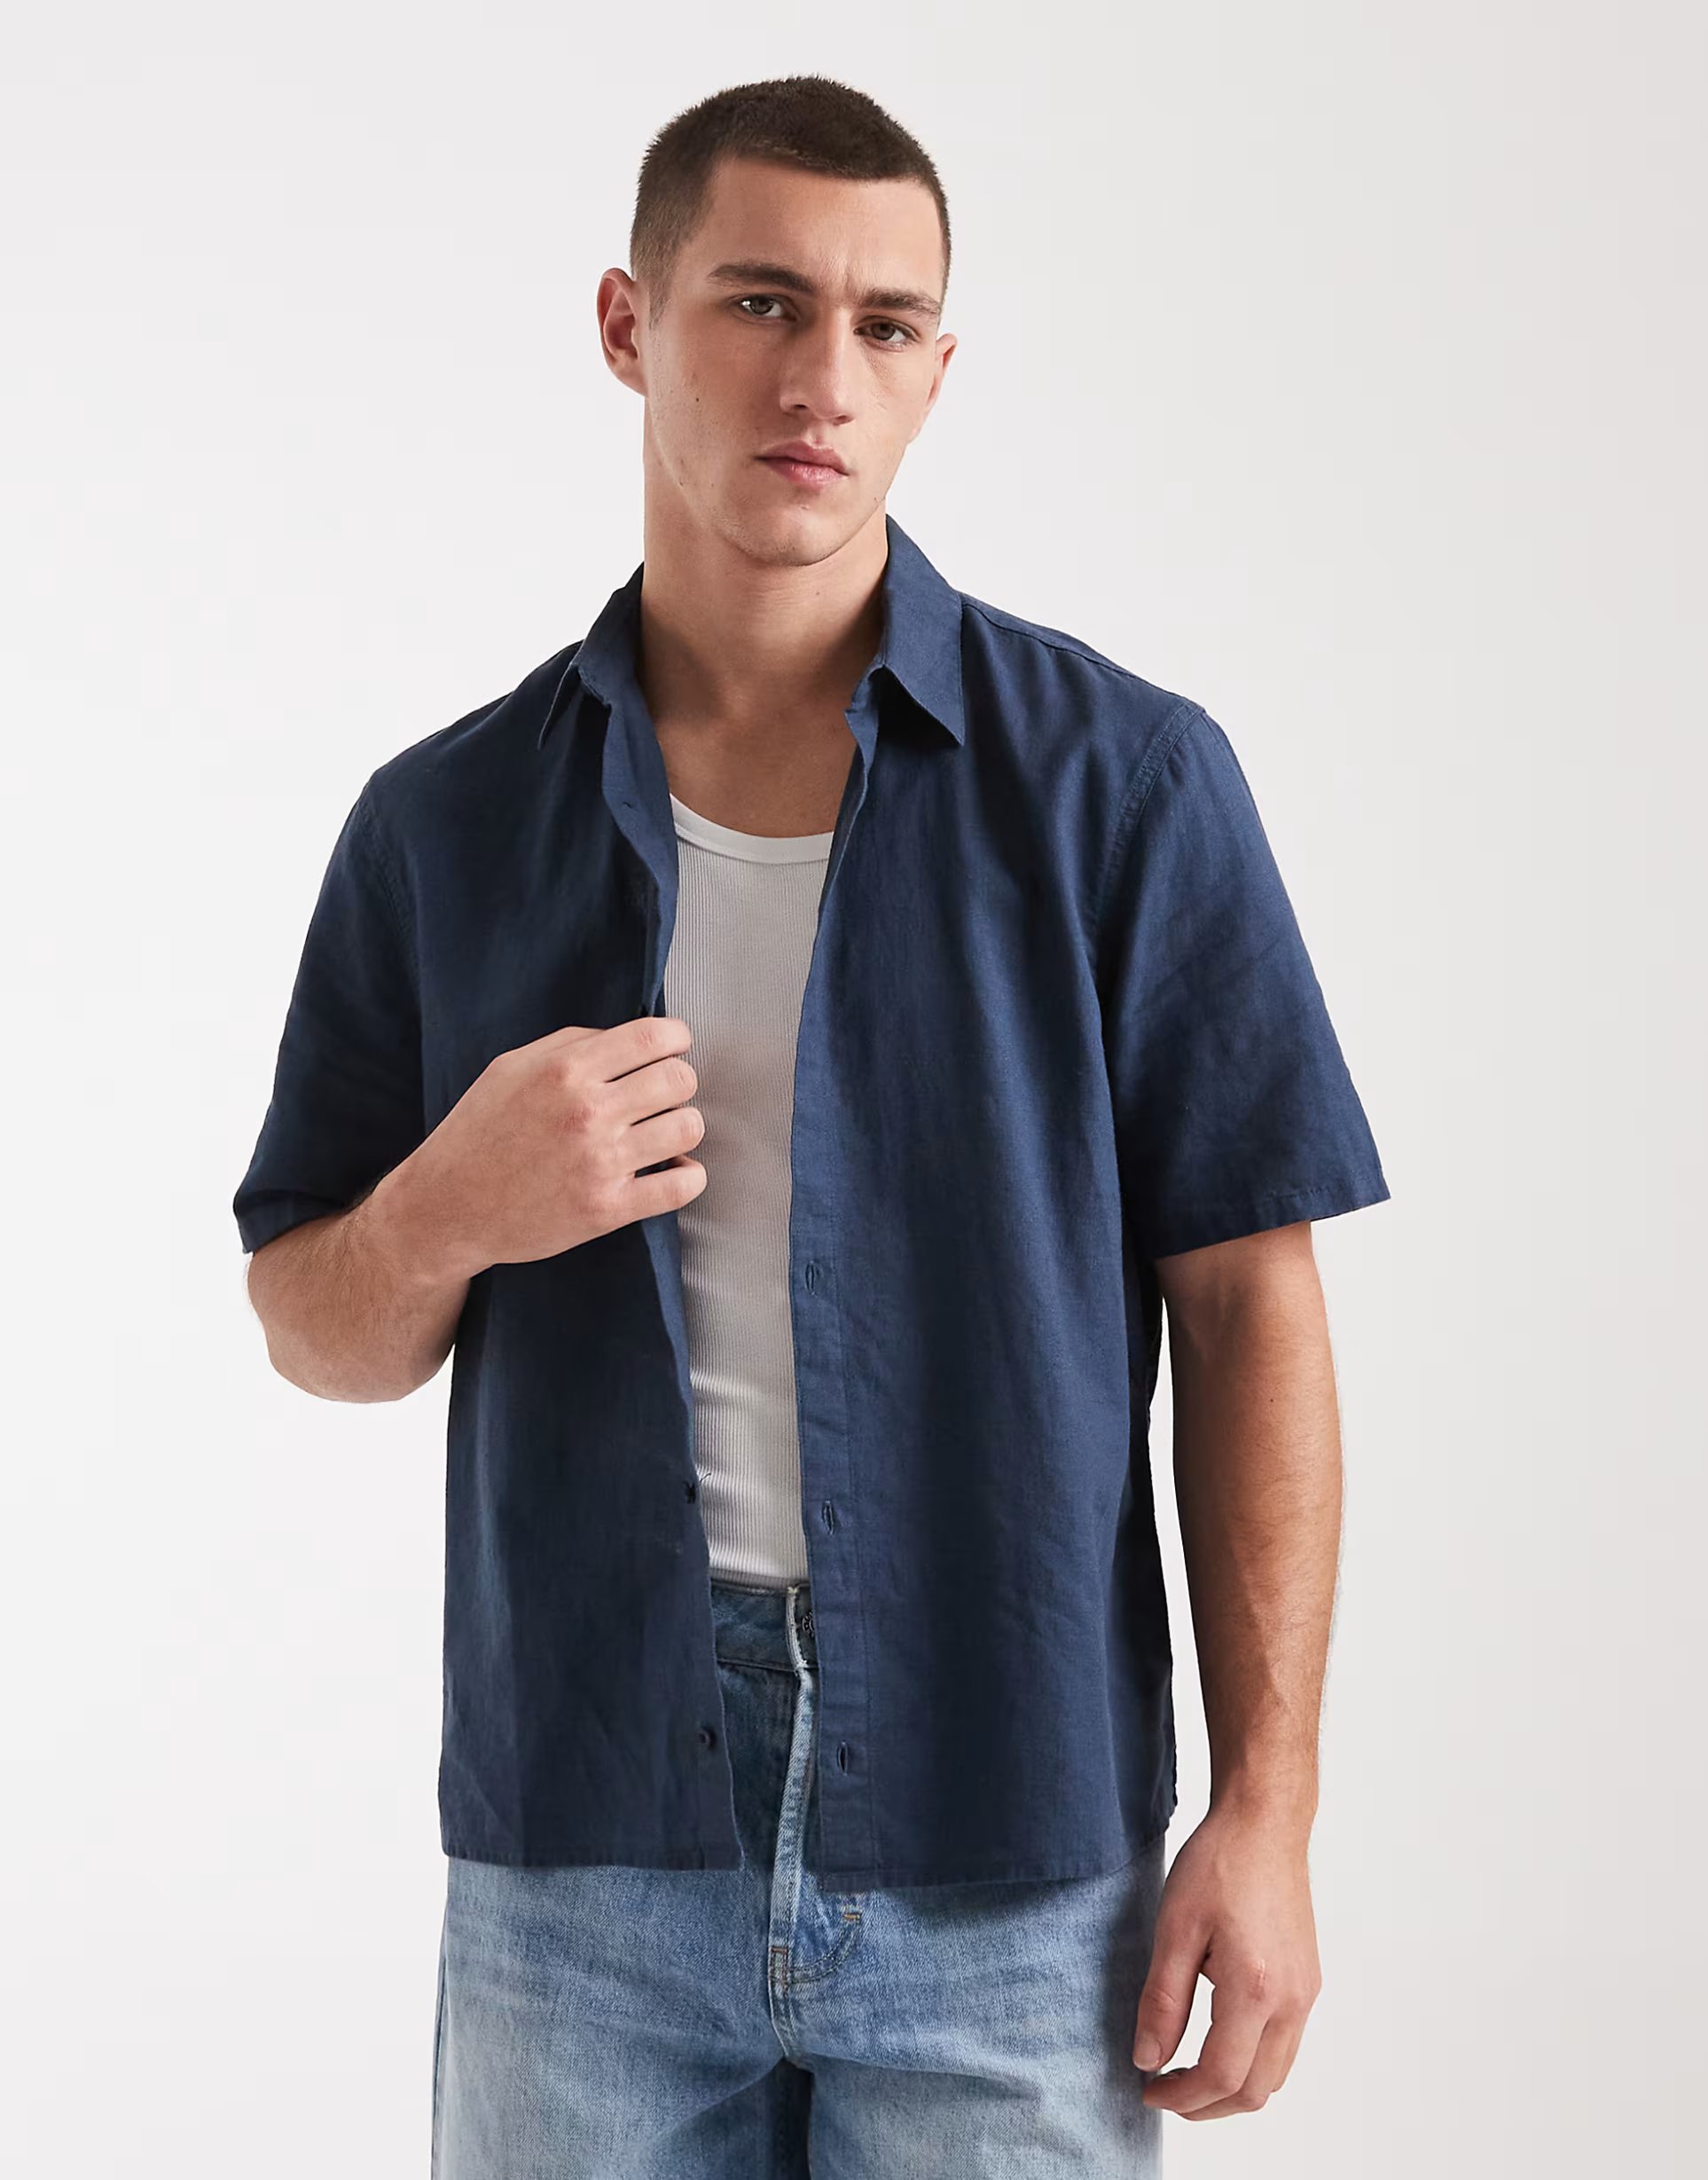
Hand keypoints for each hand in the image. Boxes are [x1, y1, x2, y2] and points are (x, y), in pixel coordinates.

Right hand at [401, 1013, 707, 1279]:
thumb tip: (627, 1039)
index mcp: (565, 1070)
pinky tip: (672, 1168)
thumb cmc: (479, 1132)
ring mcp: (600, 1162)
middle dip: (680, 1082)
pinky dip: (688, 1174)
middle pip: (679, 1080)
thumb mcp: (512, 1067)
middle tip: (663, 1094)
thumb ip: (571, 1044)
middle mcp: (587, 1112)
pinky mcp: (607, 1209)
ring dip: (683, 1126)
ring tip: (664, 1132)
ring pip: (688, 1128)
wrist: (448, 1206)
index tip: (674, 1048)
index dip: (676, 1038)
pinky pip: (681, 1186)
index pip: (654, 1037)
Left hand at [1130, 1801, 1322, 2118]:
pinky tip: (1219, 2042)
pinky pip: (1286, 2046)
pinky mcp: (1308, 1981)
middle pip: (1256, 2091)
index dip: (1181, 2097)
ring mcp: (1305, 1992)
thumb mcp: (1174, 1929)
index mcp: (1255, 1990)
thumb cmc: (1218, 1864)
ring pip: (1275, 2075)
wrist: (1264, 1824)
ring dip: (1233, 2089)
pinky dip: (1253, 2063)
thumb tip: (1148, 2059)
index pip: (1221, 2076)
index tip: (1148, 2091)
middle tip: (1165, 2091)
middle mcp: (1291, 2000)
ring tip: (1187, 2073)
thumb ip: (1162, 2001)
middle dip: (1207, 2106)